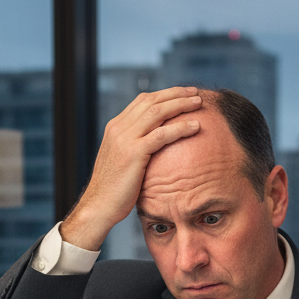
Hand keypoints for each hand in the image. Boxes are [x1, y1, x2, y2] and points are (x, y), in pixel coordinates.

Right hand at [60, 88, 203, 250]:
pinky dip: (180, 128)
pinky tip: (195, 126)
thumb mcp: (121, 162)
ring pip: (158, 112)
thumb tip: (153, 147)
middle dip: (176, 94)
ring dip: (181, 105)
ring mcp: (125, 139)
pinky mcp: (134, 153)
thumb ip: (134, 148)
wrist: (99, 206)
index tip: (182, 94)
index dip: (164, 95)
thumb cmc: (113, 190)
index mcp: (115, 127)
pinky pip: (162, 135)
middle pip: (151, 101)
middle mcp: (119, 128)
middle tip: (195, 92)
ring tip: (199, 103)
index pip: (142, 101)